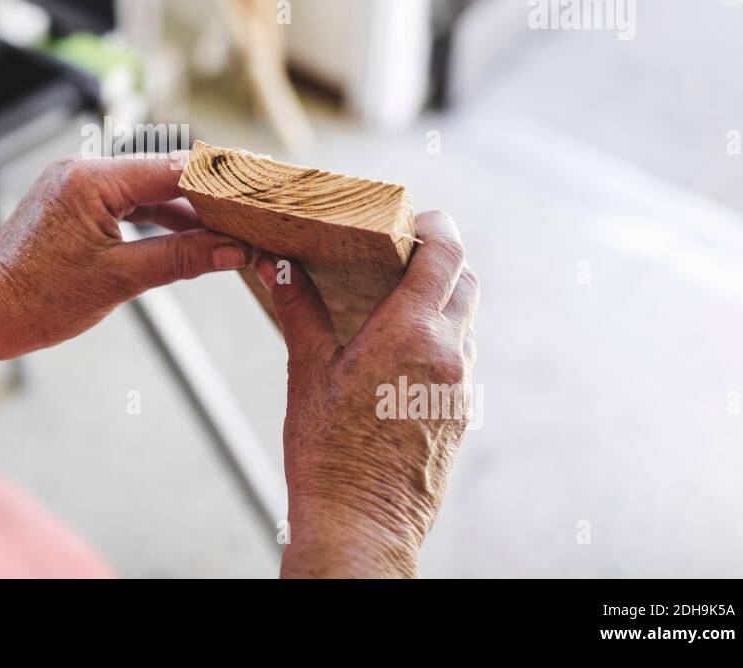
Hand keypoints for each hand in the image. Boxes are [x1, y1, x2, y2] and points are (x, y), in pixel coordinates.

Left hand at [0, 154, 252, 381]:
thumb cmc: (38, 300)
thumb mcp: (120, 281)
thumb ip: (181, 258)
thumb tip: (233, 251)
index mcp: (90, 181)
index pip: (171, 169)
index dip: (218, 179)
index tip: (257, 188)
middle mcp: (81, 171)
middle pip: (161, 173)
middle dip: (206, 193)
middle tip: (251, 208)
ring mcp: (74, 185)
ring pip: (145, 188)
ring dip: (184, 207)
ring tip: (229, 225)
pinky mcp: (72, 202)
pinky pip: (125, 201)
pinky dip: (156, 217)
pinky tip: (189, 233)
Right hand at [257, 211, 478, 577]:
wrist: (362, 525)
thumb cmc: (329, 453)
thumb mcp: (307, 372)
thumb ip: (299, 310)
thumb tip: (276, 265)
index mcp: (412, 333)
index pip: (447, 254)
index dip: (437, 225)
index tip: (415, 217)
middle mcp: (449, 354)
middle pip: (466, 282)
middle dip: (440, 260)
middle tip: (399, 254)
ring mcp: (460, 386)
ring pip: (466, 321)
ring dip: (441, 300)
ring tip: (394, 301)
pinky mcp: (460, 414)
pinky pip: (460, 357)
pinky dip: (440, 337)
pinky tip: (399, 350)